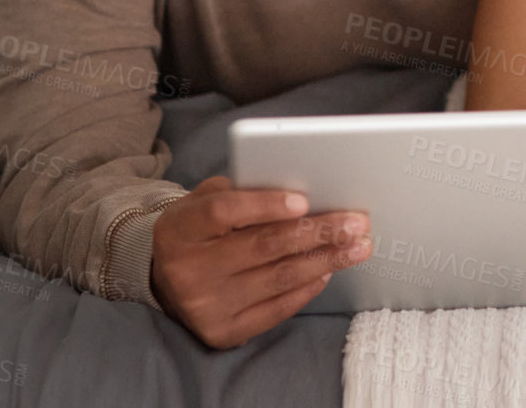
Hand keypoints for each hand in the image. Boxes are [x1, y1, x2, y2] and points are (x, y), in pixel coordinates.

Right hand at [149, 176, 372, 348]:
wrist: (168, 284)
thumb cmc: (198, 232)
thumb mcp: (202, 203)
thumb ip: (240, 192)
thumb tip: (299, 193)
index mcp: (179, 229)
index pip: (224, 212)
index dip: (265, 205)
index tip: (304, 200)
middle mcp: (189, 270)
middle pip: (263, 246)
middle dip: (317, 232)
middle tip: (356, 222)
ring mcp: (206, 306)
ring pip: (278, 279)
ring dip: (325, 260)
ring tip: (357, 246)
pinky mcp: (224, 332)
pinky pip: (276, 309)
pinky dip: (307, 289)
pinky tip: (328, 271)